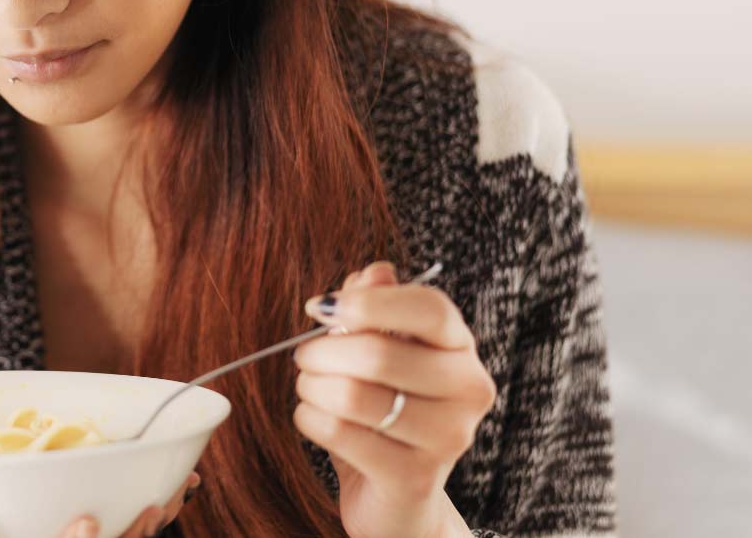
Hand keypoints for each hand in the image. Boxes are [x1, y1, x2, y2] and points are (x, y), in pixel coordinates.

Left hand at [291, 262, 495, 537]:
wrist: (399, 498)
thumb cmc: (385, 411)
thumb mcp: (379, 352)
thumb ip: (375, 308)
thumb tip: (373, 274)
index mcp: (460, 349)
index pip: (430, 308)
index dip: (369, 302)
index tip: (320, 308)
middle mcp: (468, 390)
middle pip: (379, 353)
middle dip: (321, 352)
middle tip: (304, 358)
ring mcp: (448, 438)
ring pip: (353, 395)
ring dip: (311, 387)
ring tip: (309, 388)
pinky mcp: (414, 477)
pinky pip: (339, 433)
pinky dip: (310, 419)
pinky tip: (314, 419)